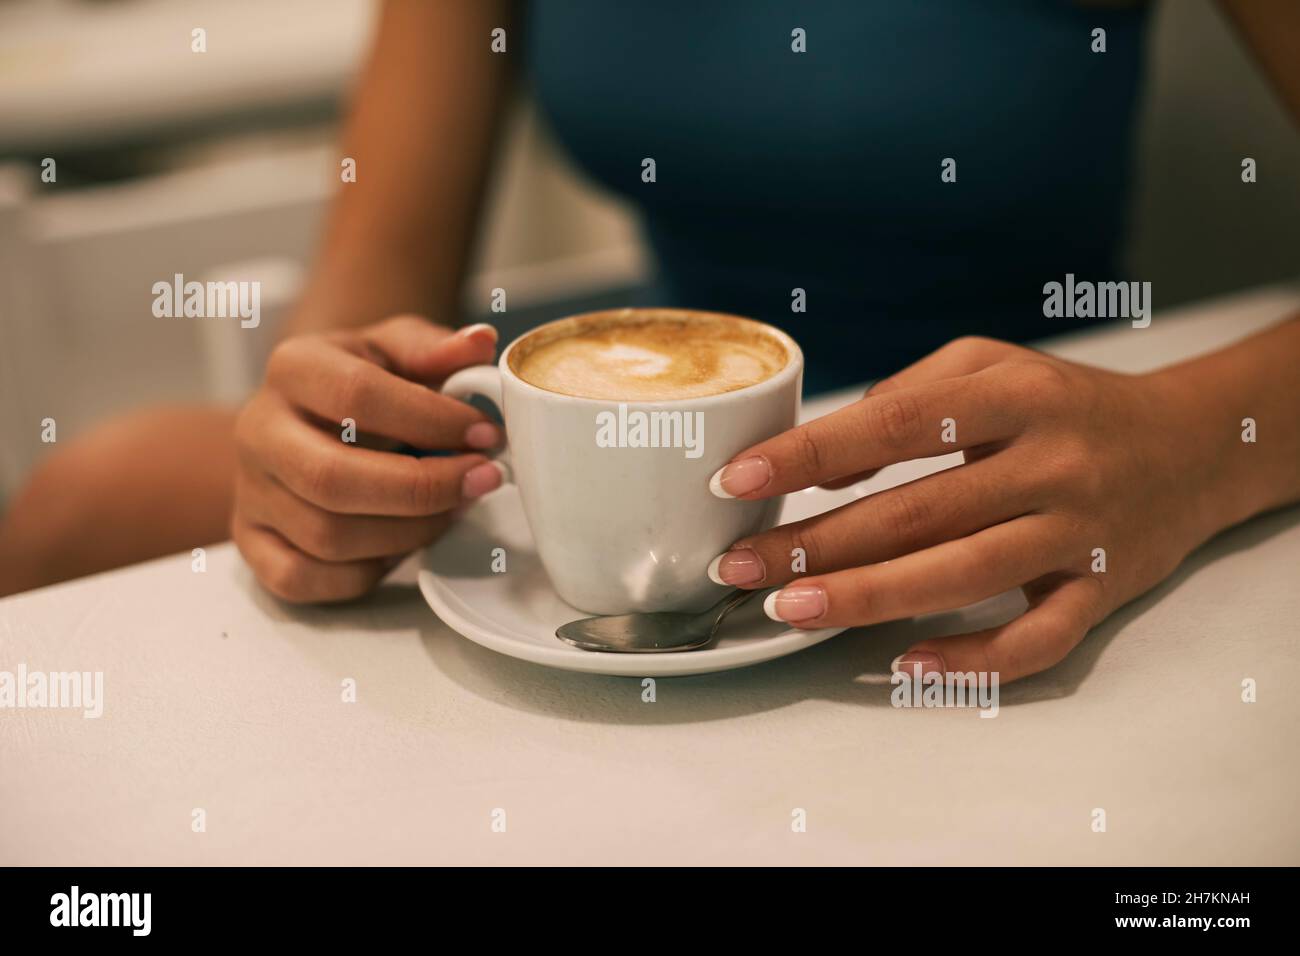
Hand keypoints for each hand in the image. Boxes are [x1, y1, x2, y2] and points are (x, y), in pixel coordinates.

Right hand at [232, 316, 502, 601]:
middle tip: (482, 481)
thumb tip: (480, 343)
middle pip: (333, 479)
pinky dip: (364, 573)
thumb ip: (435, 348)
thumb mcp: (394, 349)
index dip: (432, 420)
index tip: (486, 435)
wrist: (304, 418)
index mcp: (293, 368)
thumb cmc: (359, 383)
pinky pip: (303, 578)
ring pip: (326, 537)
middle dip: (424, 489)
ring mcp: (249, 491)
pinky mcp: (251, 542)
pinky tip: (401, 543)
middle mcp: (258, 430)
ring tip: (452, 509)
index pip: (357, 396)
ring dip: (408, 532)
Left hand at [706, 336, 1235, 683]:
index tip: (736, 478)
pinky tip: (905, 665)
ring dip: (866, 598)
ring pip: (961, 575)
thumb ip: (907, 396)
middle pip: (916, 512)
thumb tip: (826, 461)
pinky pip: (1035, 638)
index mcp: (1014, 395)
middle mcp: (1049, 462)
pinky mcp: (1102, 590)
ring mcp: (1078, 531)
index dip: (809, 453)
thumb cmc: (1065, 404)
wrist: (1192, 446)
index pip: (893, 424)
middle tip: (739, 567)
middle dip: (815, 542)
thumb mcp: (992, 365)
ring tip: (789, 610)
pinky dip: (972, 658)